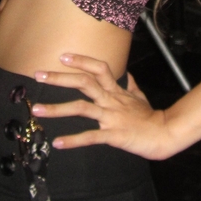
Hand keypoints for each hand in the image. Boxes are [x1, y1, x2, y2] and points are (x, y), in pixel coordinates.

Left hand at [32, 53, 172, 160]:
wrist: (164, 134)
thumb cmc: (150, 116)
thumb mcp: (140, 96)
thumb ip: (130, 85)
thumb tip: (127, 74)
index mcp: (115, 91)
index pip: (98, 68)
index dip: (81, 60)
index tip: (62, 56)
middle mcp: (111, 100)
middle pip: (84, 83)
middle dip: (59, 78)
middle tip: (38, 75)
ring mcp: (111, 117)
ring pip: (81, 108)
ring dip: (57, 109)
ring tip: (36, 110)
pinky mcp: (113, 135)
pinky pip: (90, 137)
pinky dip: (73, 140)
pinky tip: (57, 143)